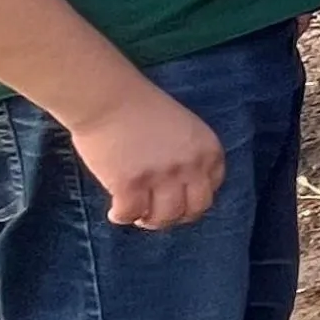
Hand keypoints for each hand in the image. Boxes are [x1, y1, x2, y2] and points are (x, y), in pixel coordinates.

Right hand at [71, 78, 227, 230]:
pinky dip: (122, 217)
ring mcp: (162, 177)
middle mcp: (191, 166)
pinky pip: (131, 214)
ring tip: (138, 215)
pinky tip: (116, 212)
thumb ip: (190, 156)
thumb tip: (183, 188)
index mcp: (209, 150)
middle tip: (157, 214)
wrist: (108, 97)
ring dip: (150, 221)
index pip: (211, 189)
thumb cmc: (141, 108)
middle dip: (176, 216)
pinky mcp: (131, 185)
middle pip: (194, 209)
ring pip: (164, 218)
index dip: (192, 198)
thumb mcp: (184, 129)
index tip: (177, 200)